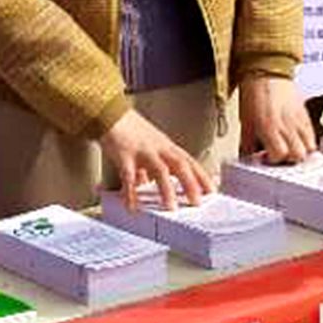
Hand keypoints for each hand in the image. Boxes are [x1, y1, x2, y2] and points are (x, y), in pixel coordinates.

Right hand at [100, 107, 215, 209]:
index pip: (189, 161)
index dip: (202, 176)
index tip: (212, 190)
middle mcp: (159, 148)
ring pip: (160, 170)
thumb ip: (150, 167)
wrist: (110, 114)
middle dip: (191, 184)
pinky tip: (133, 206)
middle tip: (197, 203)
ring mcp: (143, 151)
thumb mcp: (148, 148)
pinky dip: (131, 192)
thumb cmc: (131, 130)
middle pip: (180, 165)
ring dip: (167, 189)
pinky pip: (129, 176)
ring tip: (171, 208)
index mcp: (167, 147)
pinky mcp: (125, 155)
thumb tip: (146, 185)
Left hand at [237, 74, 317, 164]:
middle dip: (289, 159)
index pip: (279, 154)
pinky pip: (312, 134)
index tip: (267, 157)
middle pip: (298, 155)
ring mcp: (298, 120)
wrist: (267, 72)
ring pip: (310, 147)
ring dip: (301, 151)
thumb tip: (249, 156)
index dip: (273, 160)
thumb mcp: (246, 121)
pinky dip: (306, 141)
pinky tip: (296, 138)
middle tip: (281, 155)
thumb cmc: (254, 94)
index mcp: (269, 127)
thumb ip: (248, 143)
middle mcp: (286, 125)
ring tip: (291, 148)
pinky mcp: (306, 114)